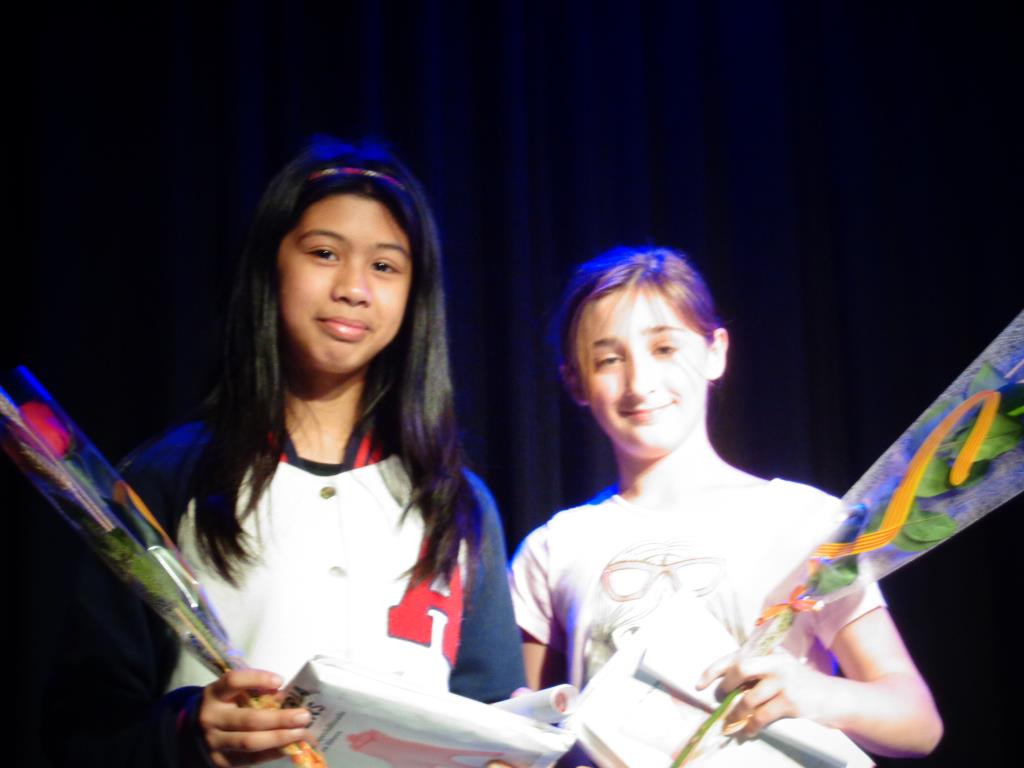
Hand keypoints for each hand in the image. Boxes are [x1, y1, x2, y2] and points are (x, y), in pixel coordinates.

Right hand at [197, 669, 312, 766]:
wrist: (195, 734)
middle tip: (304, 716)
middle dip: (280, 719)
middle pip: (249, 719)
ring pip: (250, 742)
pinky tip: (290, 747)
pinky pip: (251, 759)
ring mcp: (214, 743)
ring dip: (280, 738)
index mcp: (214, 694)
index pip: (233, 681)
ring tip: (302, 733)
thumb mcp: (232, 694)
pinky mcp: (221, 762)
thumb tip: (288, 697)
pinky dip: (273, 753)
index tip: (280, 680)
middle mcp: (211, 718)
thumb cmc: (225, 707)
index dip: (257, 678)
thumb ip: (255, 692)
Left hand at [696, 650, 832, 737]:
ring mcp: (784, 681)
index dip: (714, 669)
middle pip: (741, 668)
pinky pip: (761, 716)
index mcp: (770, 651)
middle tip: (722, 699)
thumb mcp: (779, 669)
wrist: (833, 697)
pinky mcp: (790, 701)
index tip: (699, 684)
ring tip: (734, 722)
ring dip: (737, 713)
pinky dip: (752, 726)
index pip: (736, 655)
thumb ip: (757, 672)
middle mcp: (776, 661)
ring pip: (749, 698)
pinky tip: (749, 731)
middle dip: (726, 685)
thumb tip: (726, 688)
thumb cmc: (799, 684)